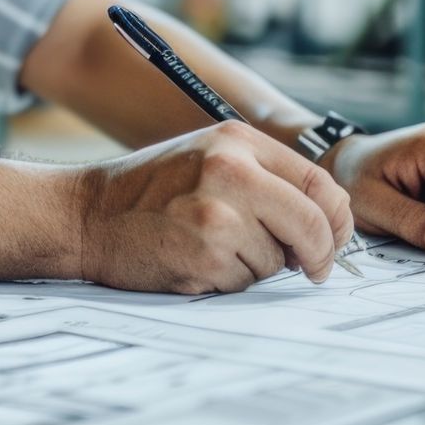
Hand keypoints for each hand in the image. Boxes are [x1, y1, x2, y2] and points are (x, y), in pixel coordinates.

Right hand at [78, 121, 354, 293]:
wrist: (86, 214)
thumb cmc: (150, 190)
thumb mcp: (208, 156)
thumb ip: (265, 177)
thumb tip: (326, 221)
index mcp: (237, 142)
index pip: (319, 182)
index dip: (338, 219)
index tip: (333, 239)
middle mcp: (230, 172)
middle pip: (312, 223)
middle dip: (319, 254)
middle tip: (310, 268)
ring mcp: (216, 215)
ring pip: (277, 259)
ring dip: (257, 265)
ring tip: (212, 246)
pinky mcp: (203, 256)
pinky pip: (244, 281)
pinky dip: (228, 280)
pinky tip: (195, 260)